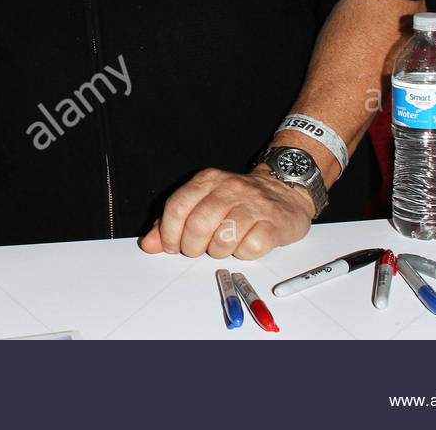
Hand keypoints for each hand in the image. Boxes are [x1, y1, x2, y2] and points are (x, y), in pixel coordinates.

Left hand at [137, 168, 315, 259]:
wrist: (285, 191)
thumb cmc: (239, 201)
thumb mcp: (203, 202)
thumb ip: (173, 222)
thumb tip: (149, 244)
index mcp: (208, 180)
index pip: (177, 207)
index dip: (169, 233)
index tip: (171, 247)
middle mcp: (230, 188)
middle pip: (198, 225)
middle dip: (192, 247)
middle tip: (197, 251)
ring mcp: (253, 205)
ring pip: (223, 239)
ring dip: (218, 252)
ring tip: (222, 247)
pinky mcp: (274, 223)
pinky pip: (251, 248)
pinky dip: (243, 254)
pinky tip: (244, 246)